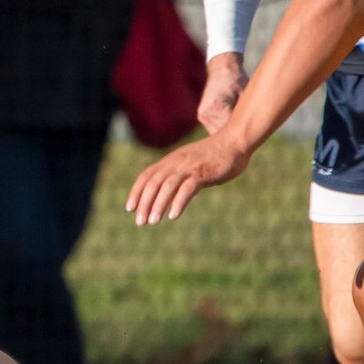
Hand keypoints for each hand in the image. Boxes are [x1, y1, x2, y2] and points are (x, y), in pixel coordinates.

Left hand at [125, 132, 250, 225]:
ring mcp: (189, 167)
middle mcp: (176, 163)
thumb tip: (168, 193)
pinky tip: (173, 215)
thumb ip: (179, 175)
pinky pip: (187, 188)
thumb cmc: (214, 156)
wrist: (234, 141)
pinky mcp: (203, 173)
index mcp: (171, 161)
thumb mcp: (190, 164)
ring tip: (153, 221)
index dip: (136, 191)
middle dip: (144, 203)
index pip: (146, 175)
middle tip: (140, 222)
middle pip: (153, 183)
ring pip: (167, 186)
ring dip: (158, 204)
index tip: (130, 208)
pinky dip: (179, 202)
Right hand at [197, 53, 247, 134]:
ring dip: (228, 134)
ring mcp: (202, 115)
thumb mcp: (245, 96)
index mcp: (216, 107)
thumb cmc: (237, 80)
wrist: (222, 69)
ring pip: (218, 133)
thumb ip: (245, 114)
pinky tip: (234, 127)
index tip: (252, 139)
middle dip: (235, 137)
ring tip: (242, 132)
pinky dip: (224, 129)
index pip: (230, 130)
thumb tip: (253, 131)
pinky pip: (215, 128)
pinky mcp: (203, 116)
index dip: (241, 137)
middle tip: (249, 139)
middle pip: (222, 135)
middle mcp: (206, 113)